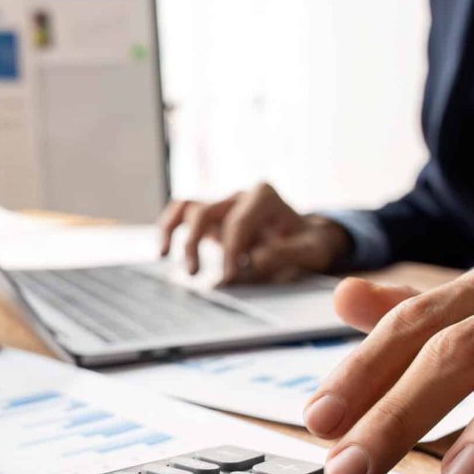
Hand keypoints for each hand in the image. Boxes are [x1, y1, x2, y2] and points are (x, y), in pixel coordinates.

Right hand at [158, 182, 351, 281]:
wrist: (308, 239)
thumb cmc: (310, 245)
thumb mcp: (311, 251)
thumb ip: (286, 254)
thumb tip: (253, 261)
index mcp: (265, 197)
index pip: (240, 222)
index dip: (231, 251)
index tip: (229, 278)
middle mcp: (240, 196)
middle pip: (208, 212)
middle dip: (198, 243)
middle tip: (195, 275)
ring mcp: (224, 205)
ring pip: (189, 208)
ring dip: (175, 233)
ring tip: (164, 257)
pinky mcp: (213, 219)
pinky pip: (183, 214)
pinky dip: (169, 228)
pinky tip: (162, 252)